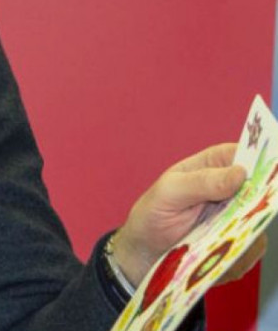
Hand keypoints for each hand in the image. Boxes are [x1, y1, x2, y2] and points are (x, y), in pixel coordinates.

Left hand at [110, 143, 261, 286]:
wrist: (145, 251)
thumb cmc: (152, 213)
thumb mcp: (169, 192)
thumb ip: (201, 182)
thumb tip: (239, 173)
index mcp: (214, 164)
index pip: (247, 153)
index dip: (262, 161)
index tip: (265, 177)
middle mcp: (231, 188)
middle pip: (263, 189)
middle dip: (260, 203)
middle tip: (240, 216)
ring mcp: (238, 215)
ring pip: (261, 222)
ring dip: (245, 234)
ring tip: (214, 241)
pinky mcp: (239, 241)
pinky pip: (252, 248)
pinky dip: (238, 255)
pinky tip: (214, 257)